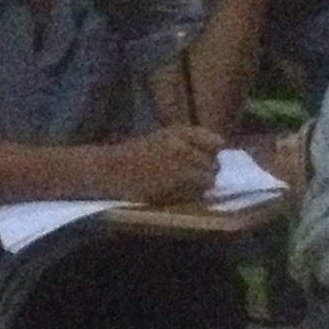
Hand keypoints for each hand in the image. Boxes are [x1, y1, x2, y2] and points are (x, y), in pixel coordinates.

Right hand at [96, 124, 222, 206]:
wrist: (110, 170)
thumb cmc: (134, 153)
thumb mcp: (162, 138)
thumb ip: (189, 143)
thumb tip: (218, 153)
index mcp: (179, 132)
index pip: (216, 143)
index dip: (216, 153)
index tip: (212, 158)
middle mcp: (183, 148)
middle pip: (214, 164)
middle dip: (209, 172)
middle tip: (198, 177)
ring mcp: (180, 168)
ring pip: (207, 181)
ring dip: (202, 186)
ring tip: (188, 187)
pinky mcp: (174, 188)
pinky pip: (194, 194)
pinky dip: (192, 196)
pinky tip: (178, 194)